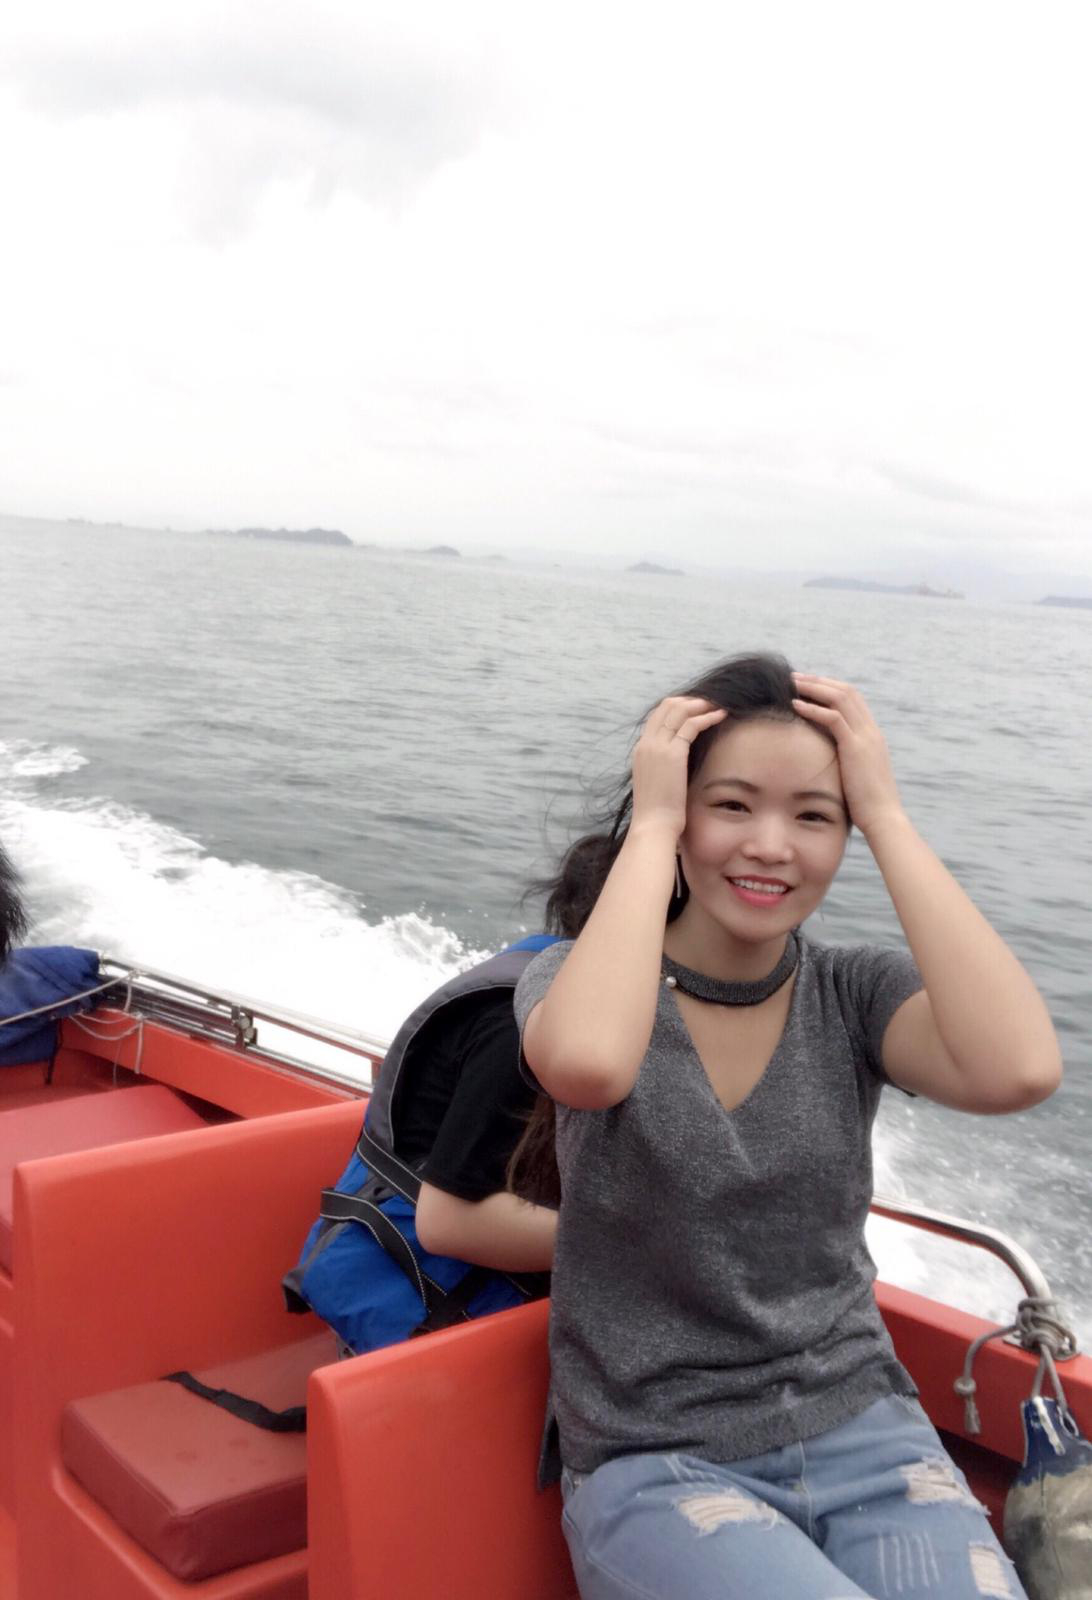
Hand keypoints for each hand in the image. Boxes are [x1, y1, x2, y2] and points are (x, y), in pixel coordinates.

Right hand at [630, 696, 726, 839]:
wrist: (653, 825)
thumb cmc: (658, 813)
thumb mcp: (657, 783)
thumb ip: (663, 768)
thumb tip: (678, 764)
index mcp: (640, 750)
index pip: (657, 716)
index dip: (677, 707)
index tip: (696, 708)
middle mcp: (646, 743)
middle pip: (667, 706)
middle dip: (690, 700)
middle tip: (709, 702)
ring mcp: (658, 746)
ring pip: (679, 710)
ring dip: (701, 704)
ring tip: (718, 705)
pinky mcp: (673, 753)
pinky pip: (692, 724)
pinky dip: (708, 716)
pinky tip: (721, 716)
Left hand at [791, 674, 904, 836]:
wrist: (883, 818)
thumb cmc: (867, 804)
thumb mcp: (856, 775)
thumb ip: (846, 761)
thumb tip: (827, 761)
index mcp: (872, 735)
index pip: (853, 699)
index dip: (829, 688)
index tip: (807, 686)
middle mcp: (871, 731)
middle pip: (846, 691)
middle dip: (819, 681)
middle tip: (794, 678)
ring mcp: (866, 737)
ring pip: (840, 698)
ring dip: (813, 688)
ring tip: (791, 685)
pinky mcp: (856, 748)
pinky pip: (833, 718)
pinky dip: (813, 708)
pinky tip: (794, 705)